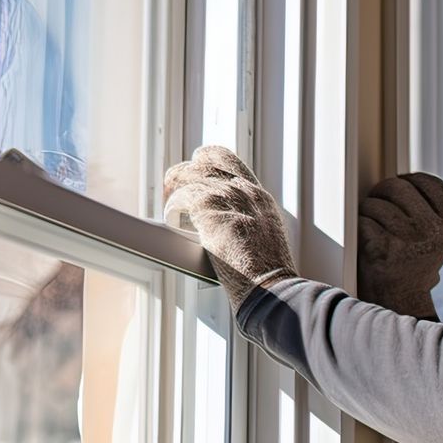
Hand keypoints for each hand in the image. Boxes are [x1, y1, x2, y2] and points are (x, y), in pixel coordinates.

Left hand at [163, 145, 294, 307]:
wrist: (271, 286)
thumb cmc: (267, 276)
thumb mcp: (265, 240)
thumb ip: (247, 226)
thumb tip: (229, 231)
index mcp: (259, 198)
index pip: (229, 162)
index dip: (207, 168)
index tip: (196, 184)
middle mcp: (245, 192)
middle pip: (208, 156)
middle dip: (188, 170)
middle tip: (176, 191)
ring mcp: (229, 198)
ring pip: (189, 173)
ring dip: (174, 189)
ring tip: (171, 208)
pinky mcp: (211, 211)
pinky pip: (181, 197)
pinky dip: (172, 207)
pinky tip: (172, 219)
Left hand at [358, 173, 442, 319]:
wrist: (402, 301)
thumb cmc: (414, 264)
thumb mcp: (437, 238)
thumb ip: (431, 210)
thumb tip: (408, 180)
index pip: (429, 183)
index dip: (410, 180)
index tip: (400, 188)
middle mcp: (432, 231)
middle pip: (398, 186)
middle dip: (383, 193)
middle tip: (378, 206)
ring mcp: (407, 240)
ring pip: (376, 204)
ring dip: (368, 212)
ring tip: (374, 229)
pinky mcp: (383, 249)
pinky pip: (363, 221)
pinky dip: (360, 229)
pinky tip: (368, 243)